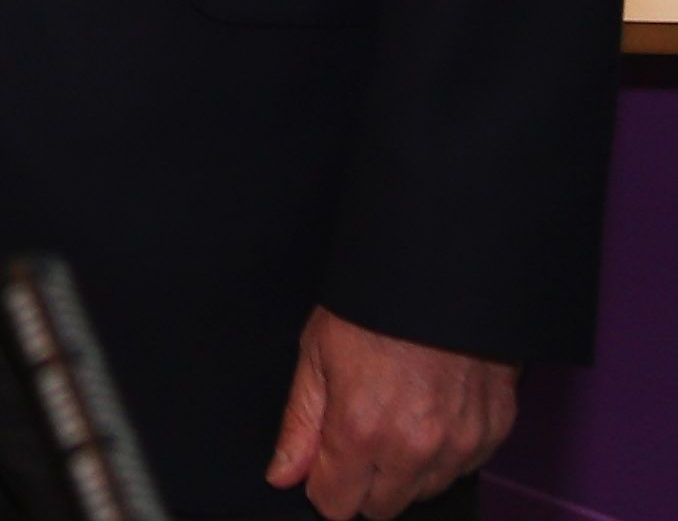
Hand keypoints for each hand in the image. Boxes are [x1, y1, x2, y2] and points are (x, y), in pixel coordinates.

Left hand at [264, 306, 513, 517]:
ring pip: (423, 492)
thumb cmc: (373, 309)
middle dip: (362, 483)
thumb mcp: (316, 355)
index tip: (323, 465)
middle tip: (358, 437)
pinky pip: (461, 470)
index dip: (323, 486)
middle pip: (381, 508)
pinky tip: (429, 414)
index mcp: (361, 430)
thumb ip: (300, 425)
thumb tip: (283, 475)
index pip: (337, 504)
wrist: (441, 278)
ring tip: (395, 417)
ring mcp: (459, 445)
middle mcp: (414, 449)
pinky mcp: (492, 435)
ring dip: (404, 471)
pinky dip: (443, 454)